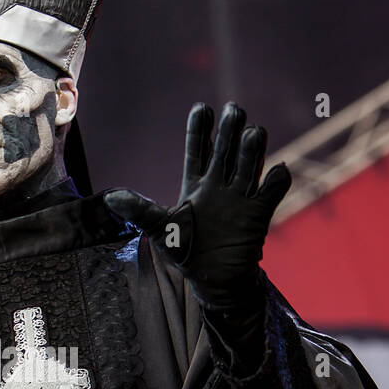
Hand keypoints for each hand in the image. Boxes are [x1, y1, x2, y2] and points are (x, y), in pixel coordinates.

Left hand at [105, 101, 290, 308]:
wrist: (213, 280)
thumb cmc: (185, 252)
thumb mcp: (159, 230)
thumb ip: (140, 211)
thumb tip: (111, 198)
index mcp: (195, 184)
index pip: (198, 148)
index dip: (201, 128)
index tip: (202, 108)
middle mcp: (219, 184)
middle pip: (226, 149)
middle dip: (230, 129)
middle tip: (234, 110)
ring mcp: (240, 196)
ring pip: (250, 163)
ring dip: (253, 148)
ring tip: (253, 132)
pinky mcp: (258, 213)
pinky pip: (271, 190)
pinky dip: (276, 179)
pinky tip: (276, 172)